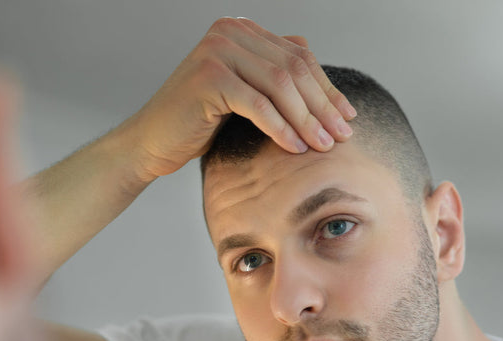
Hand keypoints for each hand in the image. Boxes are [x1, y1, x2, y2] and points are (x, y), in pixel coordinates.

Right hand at [124, 17, 356, 182]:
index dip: (328, 88)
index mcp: (242, 31)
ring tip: (324, 146)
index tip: (349, 117)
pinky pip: (257, 104)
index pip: (299, 57)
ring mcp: (217, 51)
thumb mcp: (245, 93)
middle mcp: (230, 33)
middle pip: (294, 69)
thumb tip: (318, 70)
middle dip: (323, 106)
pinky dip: (280, 128)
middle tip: (343, 136)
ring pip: (280, 85)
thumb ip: (273, 74)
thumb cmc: (200, 122)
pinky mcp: (208, 77)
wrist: (153, 141)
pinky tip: (296, 148)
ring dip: (307, 119)